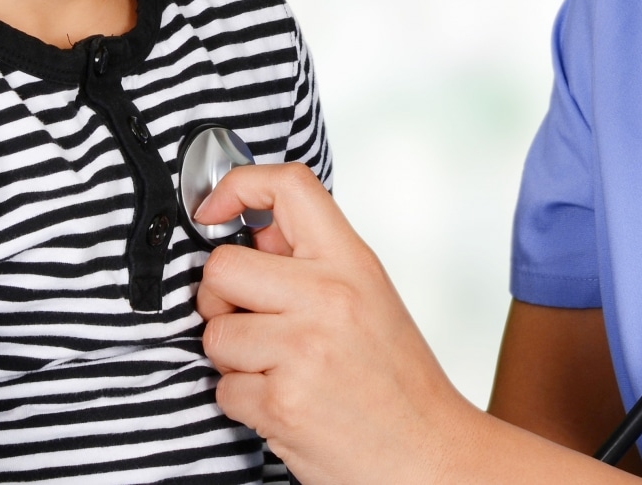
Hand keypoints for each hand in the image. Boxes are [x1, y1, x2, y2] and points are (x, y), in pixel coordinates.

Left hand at [194, 163, 484, 484]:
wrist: (429, 455)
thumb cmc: (398, 381)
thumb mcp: (369, 297)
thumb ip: (312, 261)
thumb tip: (248, 230)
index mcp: (351, 263)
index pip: (288, 187)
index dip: (237, 187)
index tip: (212, 210)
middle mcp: (328, 298)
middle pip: (221, 267)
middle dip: (220, 300)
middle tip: (249, 321)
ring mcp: (304, 349)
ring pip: (215, 334)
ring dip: (234, 359)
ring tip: (279, 371)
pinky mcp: (282, 402)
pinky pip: (223, 388)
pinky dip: (243, 402)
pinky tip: (284, 403)